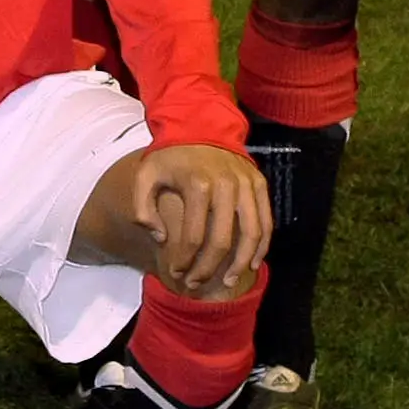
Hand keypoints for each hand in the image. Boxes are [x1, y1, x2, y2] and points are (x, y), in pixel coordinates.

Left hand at [133, 144, 272, 297]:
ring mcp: (247, 185)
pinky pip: (266, 222)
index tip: (176, 273)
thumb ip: (142, 207)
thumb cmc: (170, 155)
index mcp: (198, 185)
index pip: (194, 236)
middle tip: (196, 284)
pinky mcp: (260, 184)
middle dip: (209, 268)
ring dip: (240, 264)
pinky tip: (251, 264)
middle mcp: (227, 186)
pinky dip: (261, 247)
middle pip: (223, 241)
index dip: (185, 260)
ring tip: (226, 283)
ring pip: (252, 235)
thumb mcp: (145, 174)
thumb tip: (160, 238)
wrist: (200, 124)